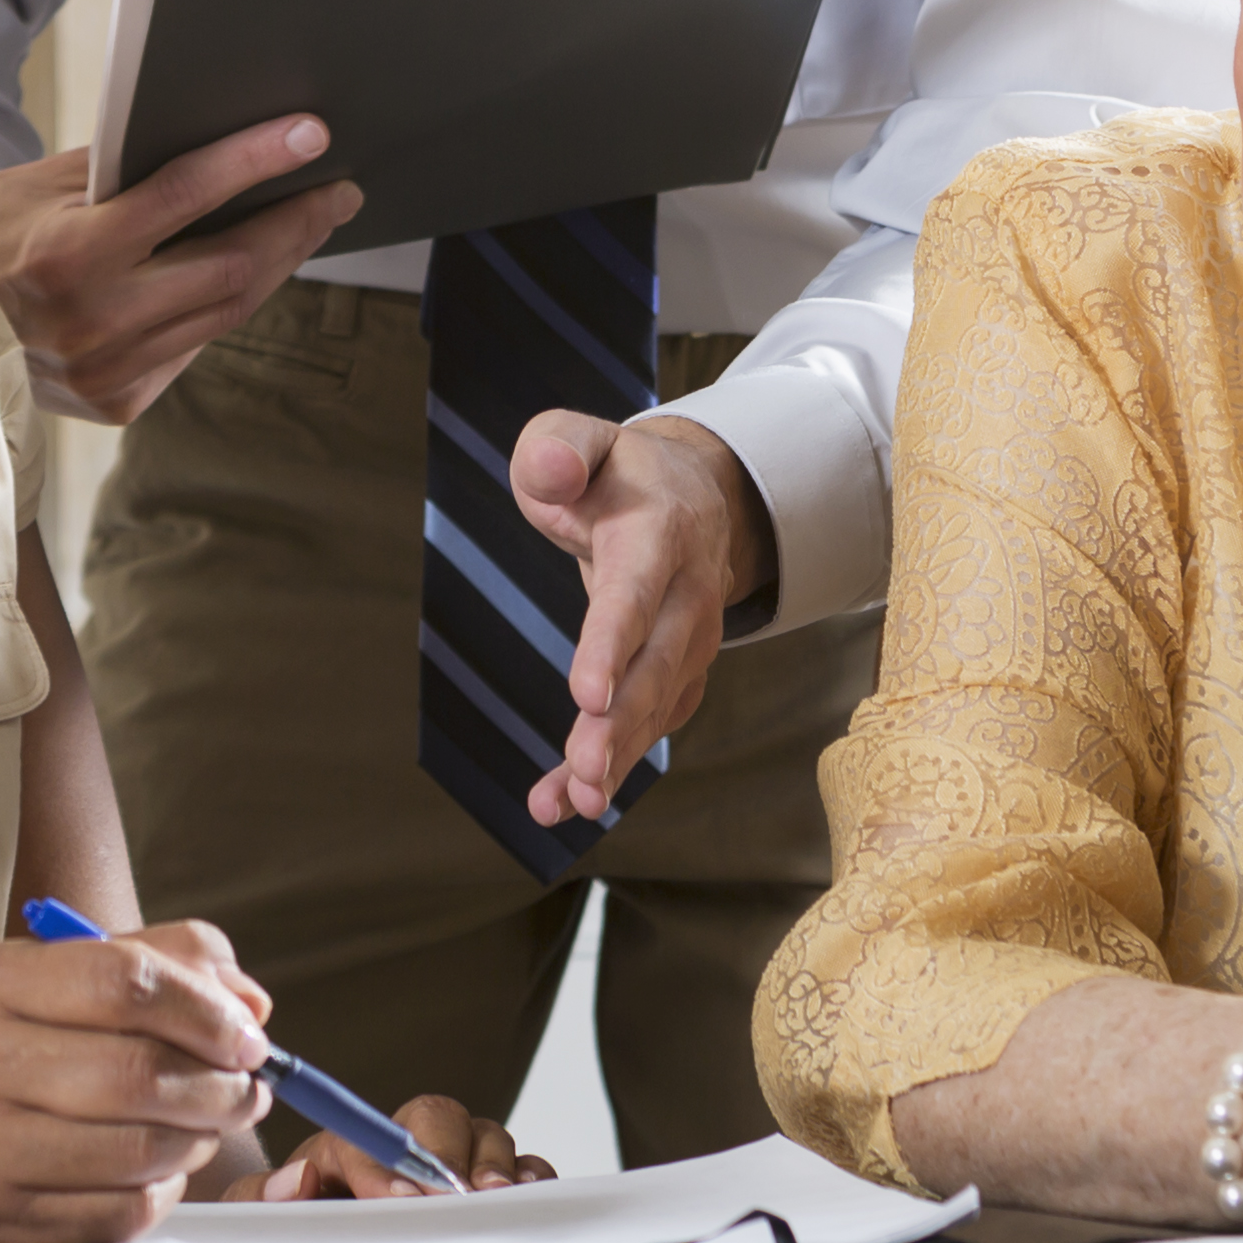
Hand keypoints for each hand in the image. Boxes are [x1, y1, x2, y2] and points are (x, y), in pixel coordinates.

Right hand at [0, 121, 366, 425]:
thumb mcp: (46, 184)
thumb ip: (128, 170)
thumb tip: (223, 142)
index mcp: (68, 256)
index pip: (184, 197)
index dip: (254, 161)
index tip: (311, 134)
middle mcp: (92, 323)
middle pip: (229, 269)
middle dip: (294, 223)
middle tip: (338, 189)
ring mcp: (106, 371)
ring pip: (224, 314)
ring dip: (276, 265)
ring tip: (310, 223)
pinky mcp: (116, 401)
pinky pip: (194, 345)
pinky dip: (226, 305)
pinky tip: (252, 271)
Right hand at [0, 917, 272, 1242]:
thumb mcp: (50, 980)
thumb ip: (159, 962)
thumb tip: (249, 1002)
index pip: (125, 981)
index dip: (207, 1009)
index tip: (249, 1034)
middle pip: (140, 1073)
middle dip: (220, 1085)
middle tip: (247, 1087)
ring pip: (140, 1150)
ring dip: (199, 1140)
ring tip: (204, 1126)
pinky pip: (121, 1212)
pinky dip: (162, 1192)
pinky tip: (155, 1171)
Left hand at [234, 1094, 548, 1200]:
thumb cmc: (303, 1242)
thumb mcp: (259, 1227)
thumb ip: (262, 1200)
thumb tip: (298, 1176)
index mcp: (345, 1151)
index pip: (366, 1136)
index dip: (384, 1164)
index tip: (397, 1201)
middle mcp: (404, 1147)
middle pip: (435, 1116)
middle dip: (447, 1152)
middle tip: (454, 1196)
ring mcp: (452, 1162)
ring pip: (484, 1133)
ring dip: (492, 1165)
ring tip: (492, 1199)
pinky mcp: (491, 1187)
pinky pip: (524, 1164)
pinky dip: (530, 1176)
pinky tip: (525, 1198)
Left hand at [505, 411, 766, 824]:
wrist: (690, 497)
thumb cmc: (614, 474)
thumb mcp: (576, 440)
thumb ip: (556, 447)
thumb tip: (551, 473)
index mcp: (660, 532)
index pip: (635, 591)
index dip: (612, 643)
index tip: (586, 695)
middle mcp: (688, 592)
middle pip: (658, 664)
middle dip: (622, 721)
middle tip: (585, 768)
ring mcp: (691, 640)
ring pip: (657, 706)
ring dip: (618, 757)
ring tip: (573, 802)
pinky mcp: (679, 675)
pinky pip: (648, 727)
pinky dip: (611, 767)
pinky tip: (563, 802)